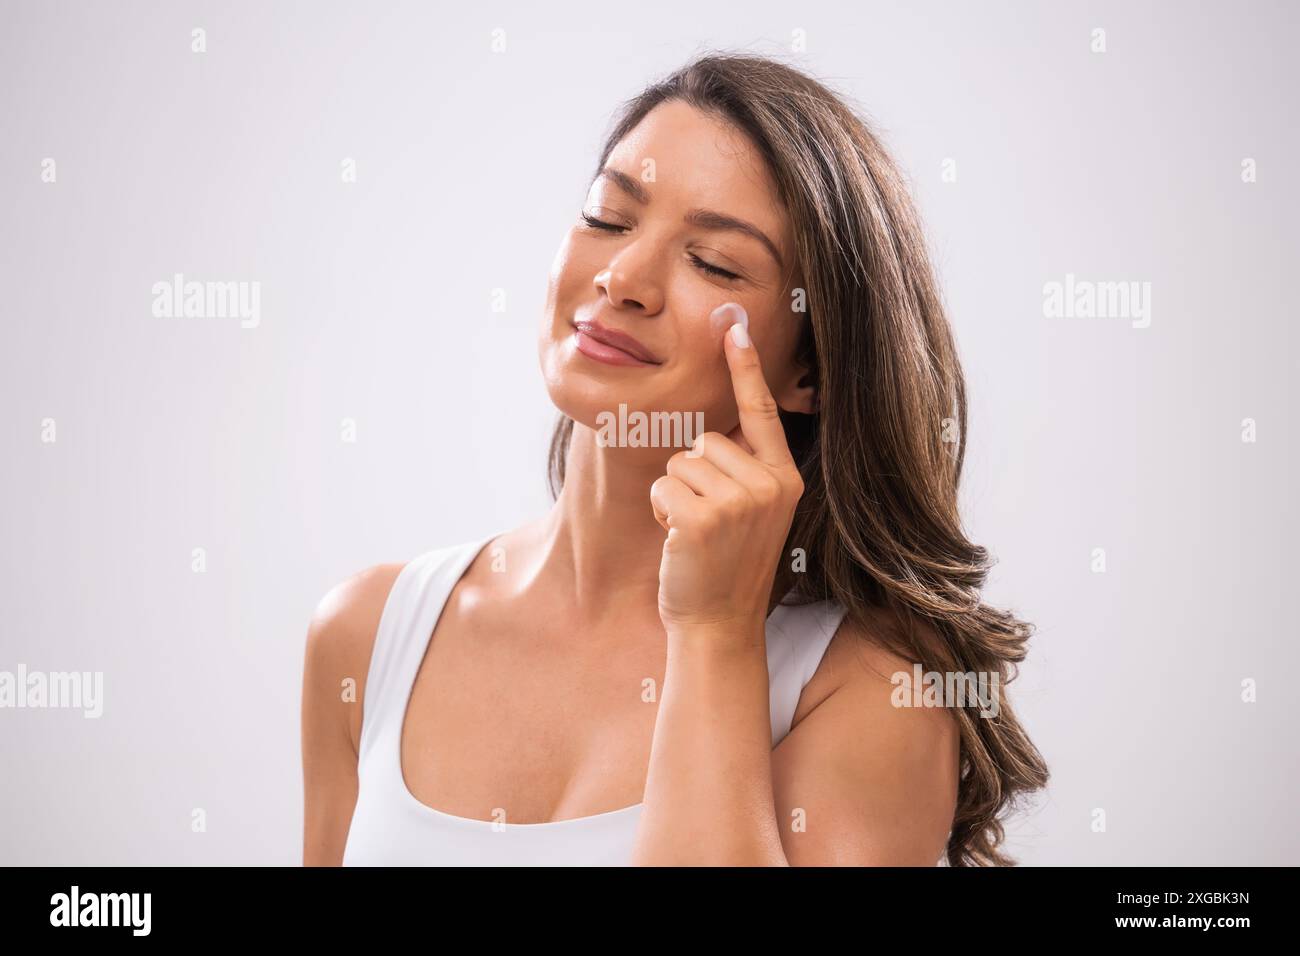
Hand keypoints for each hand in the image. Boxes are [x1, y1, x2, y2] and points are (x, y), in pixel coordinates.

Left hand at [650, 317, 804, 634]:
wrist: (718, 625)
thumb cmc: (725, 566)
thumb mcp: (751, 513)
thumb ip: (745, 469)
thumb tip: (723, 424)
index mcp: (785, 478)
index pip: (763, 412)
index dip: (746, 367)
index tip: (735, 325)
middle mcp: (770, 485)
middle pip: (705, 439)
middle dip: (691, 476)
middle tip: (706, 522)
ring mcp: (741, 501)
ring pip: (680, 462)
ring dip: (674, 495)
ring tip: (695, 533)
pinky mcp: (706, 517)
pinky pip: (663, 486)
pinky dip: (661, 512)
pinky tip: (680, 542)